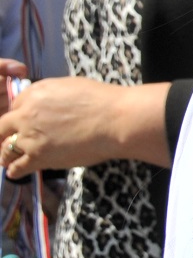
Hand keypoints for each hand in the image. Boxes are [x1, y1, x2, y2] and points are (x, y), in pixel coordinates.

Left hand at [0, 76, 171, 176]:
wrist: (116, 120)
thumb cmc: (103, 101)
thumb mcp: (73, 86)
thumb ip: (51, 95)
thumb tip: (47, 105)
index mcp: (35, 93)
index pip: (14, 105)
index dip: (19, 115)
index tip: (25, 123)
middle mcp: (26, 114)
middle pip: (1, 127)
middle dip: (5, 135)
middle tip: (10, 141)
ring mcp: (30, 137)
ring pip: (5, 150)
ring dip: (7, 154)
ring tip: (12, 158)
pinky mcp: (38, 157)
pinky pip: (15, 168)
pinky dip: (15, 171)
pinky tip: (18, 171)